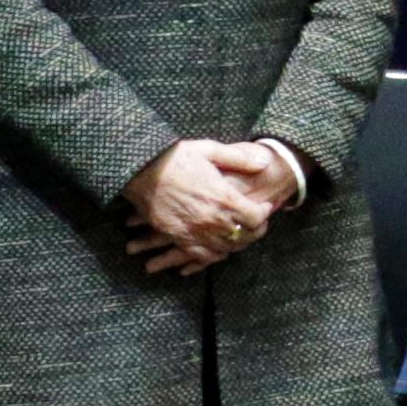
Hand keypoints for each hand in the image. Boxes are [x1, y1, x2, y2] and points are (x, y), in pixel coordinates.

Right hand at [128, 137, 288, 274]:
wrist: (141, 170)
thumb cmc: (175, 157)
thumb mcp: (209, 150)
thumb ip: (239, 158)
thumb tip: (265, 162)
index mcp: (223, 197)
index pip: (256, 217)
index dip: (264, 213)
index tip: (264, 206)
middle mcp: (211, 219)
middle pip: (244, 236)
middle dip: (256, 231)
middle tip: (258, 224)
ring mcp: (194, 231)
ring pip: (225, 248)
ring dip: (237, 244)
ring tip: (240, 235)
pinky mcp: (178, 237)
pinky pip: (200, 255)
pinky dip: (213, 255)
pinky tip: (218, 250)